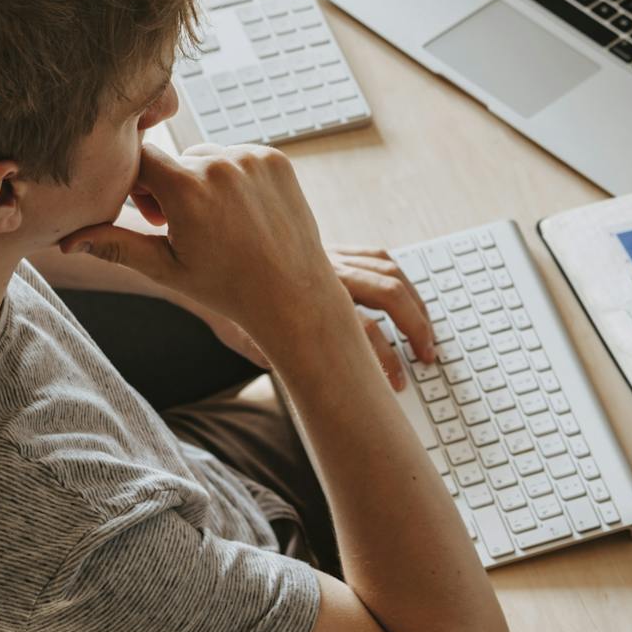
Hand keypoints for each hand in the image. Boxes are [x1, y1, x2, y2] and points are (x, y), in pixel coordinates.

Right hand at [64, 145, 437, 384]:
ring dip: (202, 181)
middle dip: (170, 187)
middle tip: (185, 229)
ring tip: (217, 223)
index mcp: (187, 189)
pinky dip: (233, 178)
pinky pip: (238, 156)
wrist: (293, 295)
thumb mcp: (165, 269)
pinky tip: (243, 215)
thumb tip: (65, 242)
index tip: (153, 217)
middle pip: (173, 159)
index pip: (139, 158)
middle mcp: (220, 164)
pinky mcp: (275, 159)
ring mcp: (252, 158)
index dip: (138, 185)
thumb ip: (115, 245)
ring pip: (206, 156)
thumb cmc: (225, 288)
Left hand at [196, 248, 439, 389]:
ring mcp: (330, 254)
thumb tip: (305, 381)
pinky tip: (407, 298)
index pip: (360, 329)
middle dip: (415, 326)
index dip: (383, 360)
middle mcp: (323, 269)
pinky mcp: (331, 246)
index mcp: (304, 296)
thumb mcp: (243, 338)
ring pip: (388, 269)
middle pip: (387, 292)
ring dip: (415, 302)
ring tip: (426, 332)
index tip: (395, 384)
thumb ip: (275, 356)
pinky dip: (399, 276)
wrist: (203, 254)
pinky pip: (376, 255)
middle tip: (427, 357)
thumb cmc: (221, 303)